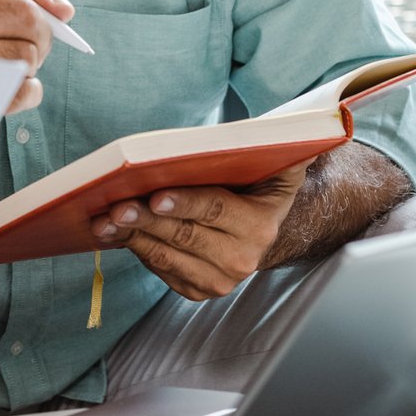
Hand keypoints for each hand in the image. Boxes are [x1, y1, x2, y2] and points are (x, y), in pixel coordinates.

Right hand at [0, 0, 73, 118]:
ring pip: (29, 54)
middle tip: (22, 37)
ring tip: (7, 60)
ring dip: (32, 60)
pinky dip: (28, 88)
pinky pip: (27, 89)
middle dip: (40, 30)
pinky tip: (7, 83)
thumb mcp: (3, 0)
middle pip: (28, 16)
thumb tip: (63, 10)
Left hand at [91, 164, 309, 299]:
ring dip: (131, 237)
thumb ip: (288, 146)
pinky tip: (116, 233)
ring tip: (104, 220)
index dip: (184, 203)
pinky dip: (136, 249)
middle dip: (145, 220)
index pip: (215, 211)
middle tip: (114, 206)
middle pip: (183, 236)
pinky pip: (160, 269)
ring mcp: (218, 280)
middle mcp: (242, 259)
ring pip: (166, 256)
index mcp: (259, 226)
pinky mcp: (196, 291)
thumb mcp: (280, 165)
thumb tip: (310, 124)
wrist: (262, 232)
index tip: (155, 195)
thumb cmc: (259, 187)